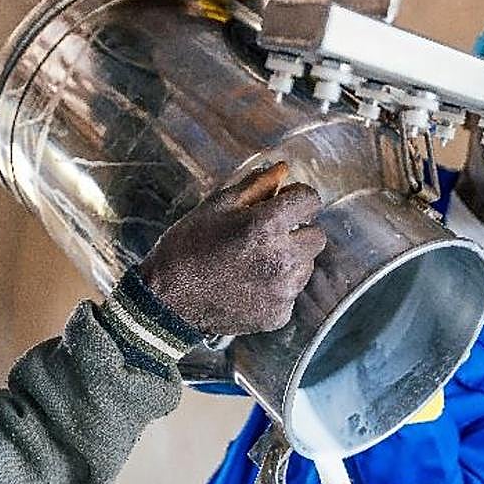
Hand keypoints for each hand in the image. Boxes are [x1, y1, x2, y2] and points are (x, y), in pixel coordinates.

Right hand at [138, 163, 325, 335]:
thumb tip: (283, 169)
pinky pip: (291, 293)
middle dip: (297, 232)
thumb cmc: (187, 247)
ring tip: (254, 265)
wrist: (168, 301)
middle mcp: (281, 258)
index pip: (310, 201)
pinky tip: (249, 287)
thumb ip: (254, 186)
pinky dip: (276, 289)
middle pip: (316, 236)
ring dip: (289, 261)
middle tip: (266, 238)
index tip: (281, 204)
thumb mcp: (215, 207)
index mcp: (265, 225)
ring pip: (306, 266)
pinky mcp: (280, 314)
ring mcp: (283, 290)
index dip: (296, 199)